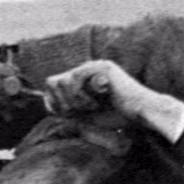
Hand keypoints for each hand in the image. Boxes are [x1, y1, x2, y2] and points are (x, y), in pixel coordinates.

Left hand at [42, 58, 163, 126]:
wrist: (139, 114)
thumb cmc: (115, 117)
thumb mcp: (84, 114)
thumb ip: (66, 107)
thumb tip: (45, 101)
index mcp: (80, 80)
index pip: (51, 85)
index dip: (53, 102)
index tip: (67, 115)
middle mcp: (85, 70)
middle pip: (52, 82)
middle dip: (62, 103)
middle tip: (79, 112)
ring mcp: (93, 67)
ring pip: (61, 81)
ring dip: (73, 101)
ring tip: (91, 107)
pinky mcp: (101, 67)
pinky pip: (75, 78)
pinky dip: (81, 96)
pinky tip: (96, 103)